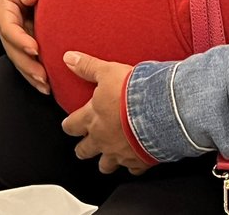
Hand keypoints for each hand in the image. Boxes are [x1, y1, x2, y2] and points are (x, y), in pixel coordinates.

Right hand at [0, 0, 47, 93]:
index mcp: (2, 9)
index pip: (9, 28)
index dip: (20, 40)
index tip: (35, 49)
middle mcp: (4, 25)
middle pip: (12, 49)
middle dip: (27, 65)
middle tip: (43, 77)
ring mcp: (13, 35)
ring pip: (19, 58)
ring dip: (31, 74)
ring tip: (45, 86)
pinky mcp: (23, 40)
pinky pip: (26, 58)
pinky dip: (34, 71)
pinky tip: (45, 84)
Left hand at [61, 52, 149, 174]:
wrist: (159, 109)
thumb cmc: (132, 92)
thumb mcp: (107, 71)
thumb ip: (87, 66)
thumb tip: (69, 58)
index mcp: (92, 118)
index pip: (72, 125)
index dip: (69, 126)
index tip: (69, 126)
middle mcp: (102, 139)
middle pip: (85, 150)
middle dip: (83, 149)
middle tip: (82, 148)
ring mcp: (120, 152)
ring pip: (106, 165)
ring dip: (105, 163)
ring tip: (106, 161)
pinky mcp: (139, 160)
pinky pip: (133, 169)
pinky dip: (133, 166)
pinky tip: (135, 162)